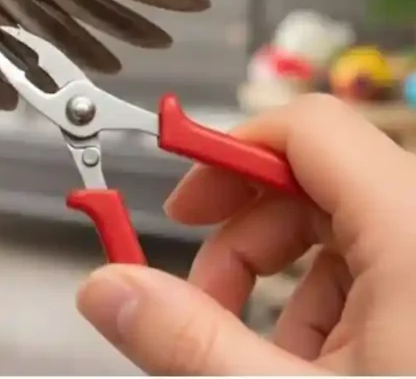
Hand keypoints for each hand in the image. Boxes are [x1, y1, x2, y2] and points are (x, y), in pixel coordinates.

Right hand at [77, 94, 415, 374]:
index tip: (182, 199)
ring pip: (344, 233)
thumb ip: (187, 340)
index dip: (231, 153)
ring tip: (256, 351)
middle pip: (316, 183)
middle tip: (202, 293)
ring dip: (280, 281)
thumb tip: (109, 291)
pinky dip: (327, 308)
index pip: (308, 131)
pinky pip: (377, 273)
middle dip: (244, 235)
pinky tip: (308, 364)